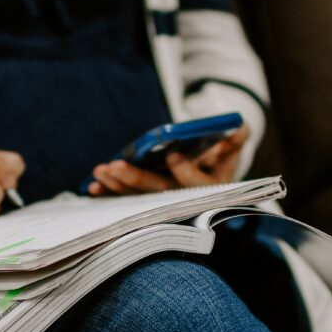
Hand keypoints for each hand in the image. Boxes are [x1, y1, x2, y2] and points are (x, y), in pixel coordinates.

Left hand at [88, 125, 248, 195]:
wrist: (208, 177)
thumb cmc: (219, 157)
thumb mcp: (231, 147)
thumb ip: (236, 138)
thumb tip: (238, 127)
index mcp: (209, 188)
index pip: (197, 183)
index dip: (186, 170)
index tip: (172, 156)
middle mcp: (185, 201)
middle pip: (160, 192)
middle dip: (136, 178)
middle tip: (115, 165)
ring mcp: (164, 204)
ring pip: (139, 198)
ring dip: (117, 186)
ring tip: (100, 171)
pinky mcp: (147, 204)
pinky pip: (127, 201)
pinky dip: (110, 195)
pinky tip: (94, 186)